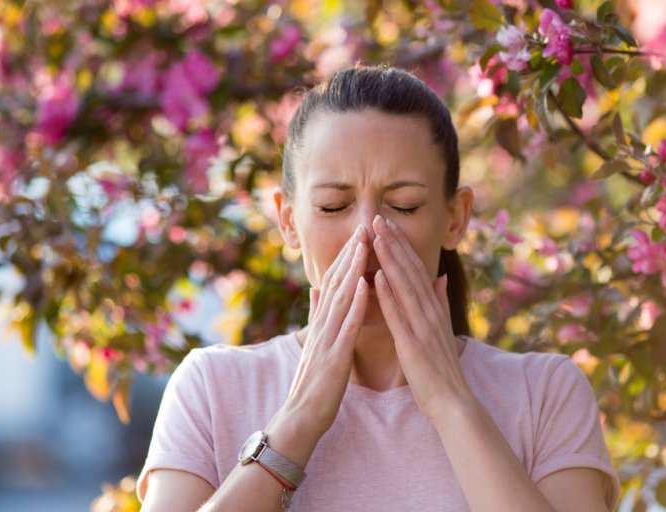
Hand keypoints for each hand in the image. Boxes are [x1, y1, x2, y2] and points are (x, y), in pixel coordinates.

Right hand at [276, 226, 369, 438]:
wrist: (301, 417)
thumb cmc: (313, 383)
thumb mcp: (315, 343)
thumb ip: (316, 315)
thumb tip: (315, 288)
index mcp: (322, 323)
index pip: (335, 283)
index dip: (347, 257)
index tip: (359, 233)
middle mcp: (322, 325)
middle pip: (337, 283)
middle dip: (350, 254)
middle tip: (364, 226)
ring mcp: (326, 339)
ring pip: (340, 297)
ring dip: (353, 269)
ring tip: (364, 244)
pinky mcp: (334, 356)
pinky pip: (346, 325)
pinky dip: (355, 303)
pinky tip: (365, 283)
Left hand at [371, 215, 473, 421]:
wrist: (453, 402)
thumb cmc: (442, 369)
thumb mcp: (442, 329)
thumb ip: (440, 302)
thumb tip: (438, 277)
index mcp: (433, 308)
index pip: (415, 269)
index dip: (401, 245)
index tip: (387, 224)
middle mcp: (430, 312)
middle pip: (409, 270)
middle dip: (393, 242)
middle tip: (377, 218)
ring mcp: (422, 326)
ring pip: (404, 285)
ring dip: (389, 259)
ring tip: (376, 235)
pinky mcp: (412, 344)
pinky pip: (398, 315)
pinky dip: (388, 294)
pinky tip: (376, 276)